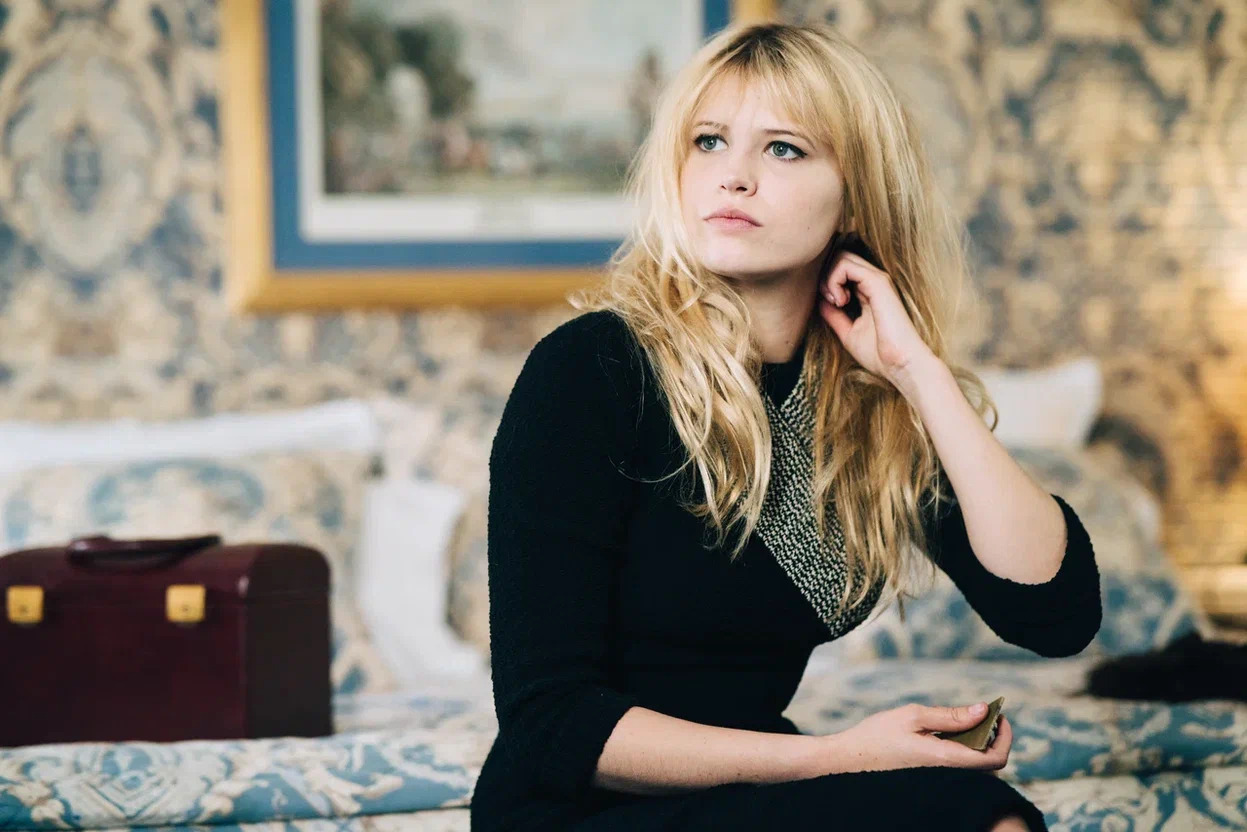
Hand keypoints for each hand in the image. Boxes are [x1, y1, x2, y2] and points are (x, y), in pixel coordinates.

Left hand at [816, 249, 934, 388]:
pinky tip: (840, 302)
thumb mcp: (848, 333)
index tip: (829, 304)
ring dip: (828, 278)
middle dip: (825, 276)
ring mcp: (877, 279)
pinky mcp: (877, 282)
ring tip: (835, 302)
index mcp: (869, 291)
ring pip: (841, 257)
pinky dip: (833, 281)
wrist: (901, 365)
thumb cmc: (880, 354)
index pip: (843, 269)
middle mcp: (874, 281)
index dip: (827, 282)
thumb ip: (834, 316)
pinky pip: (845, 265)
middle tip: (830, 301)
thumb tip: (820, 301)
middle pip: (840, 257)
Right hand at [817, 702, 1012, 773]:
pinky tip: (948, 727)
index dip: (1005, 738)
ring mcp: (939, 773)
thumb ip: (950, 715)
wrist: (849, 759)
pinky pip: (957, 759)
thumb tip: (983, 710)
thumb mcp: (913, 716)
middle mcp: (946, 771)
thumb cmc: (877, 735)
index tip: (1000, 716)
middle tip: (984, 710)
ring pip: (973, 760)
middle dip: (993, 735)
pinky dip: (962, 742)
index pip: (994, 759)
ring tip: (965, 715)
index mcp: (945, 759)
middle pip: (987, 761)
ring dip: (977, 737)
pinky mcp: (931, 770)